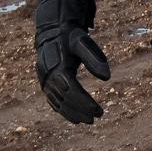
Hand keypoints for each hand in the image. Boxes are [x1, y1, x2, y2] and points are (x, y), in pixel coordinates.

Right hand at [34, 0, 111, 124]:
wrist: (52, 30)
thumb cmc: (70, 35)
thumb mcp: (83, 42)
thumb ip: (95, 59)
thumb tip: (107, 78)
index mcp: (58, 66)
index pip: (72, 90)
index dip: (84, 103)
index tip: (99, 111)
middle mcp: (48, 76)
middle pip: (64, 99)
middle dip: (80, 110)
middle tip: (96, 118)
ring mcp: (44, 80)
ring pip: (57, 102)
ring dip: (72, 113)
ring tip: (88, 121)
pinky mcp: (44, 82)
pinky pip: (52, 100)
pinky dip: (63, 110)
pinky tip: (75, 117)